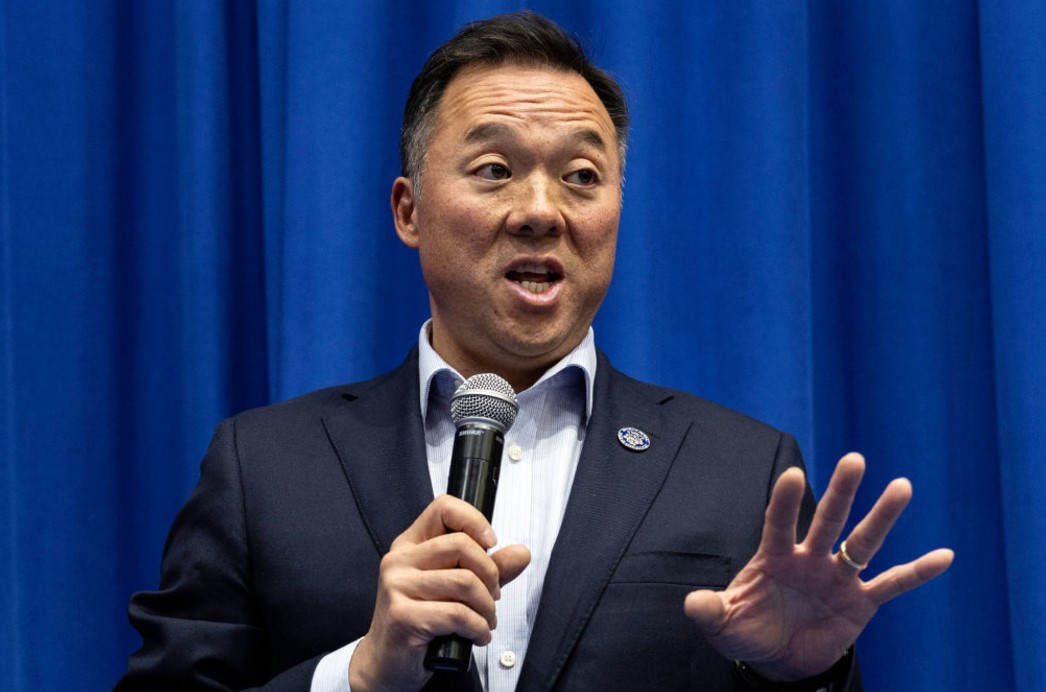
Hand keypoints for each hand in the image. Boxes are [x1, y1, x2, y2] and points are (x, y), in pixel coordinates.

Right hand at [349, 495, 530, 690]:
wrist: (386, 664)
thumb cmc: (420, 623)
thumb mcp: (455, 590)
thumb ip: (488, 569)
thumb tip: (521, 553)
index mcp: (410, 545)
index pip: (443, 508)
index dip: (473, 519)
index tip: (490, 542)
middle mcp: (399, 561)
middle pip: (461, 545)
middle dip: (490, 573)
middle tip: (492, 596)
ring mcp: (397, 587)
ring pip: (464, 582)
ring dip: (487, 607)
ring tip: (485, 620)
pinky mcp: (403, 616)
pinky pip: (458, 614)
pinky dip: (478, 628)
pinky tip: (477, 635)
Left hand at [684, 453, 952, 680]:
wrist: (775, 658)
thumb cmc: (746, 630)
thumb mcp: (722, 623)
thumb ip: (710, 611)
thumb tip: (693, 604)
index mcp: (773, 557)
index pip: (778, 523)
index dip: (784, 501)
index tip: (791, 474)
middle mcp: (809, 558)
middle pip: (827, 519)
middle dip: (840, 492)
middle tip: (854, 459)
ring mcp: (837, 577)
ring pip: (862, 542)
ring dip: (882, 517)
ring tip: (902, 486)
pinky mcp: (860, 602)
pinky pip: (892, 584)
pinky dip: (917, 572)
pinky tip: (944, 556)